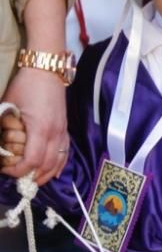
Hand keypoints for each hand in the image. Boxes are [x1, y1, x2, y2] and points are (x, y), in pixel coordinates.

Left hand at [1, 69, 69, 184]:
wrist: (47, 70)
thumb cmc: (25, 86)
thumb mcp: (7, 105)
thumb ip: (2, 125)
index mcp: (40, 129)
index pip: (32, 160)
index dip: (18, 170)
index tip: (5, 169)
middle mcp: (55, 133)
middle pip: (47, 165)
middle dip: (31, 176)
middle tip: (16, 179)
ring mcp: (63, 131)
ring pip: (58, 161)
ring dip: (47, 174)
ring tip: (34, 180)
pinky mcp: (65, 128)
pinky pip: (66, 152)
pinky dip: (60, 165)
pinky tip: (54, 173)